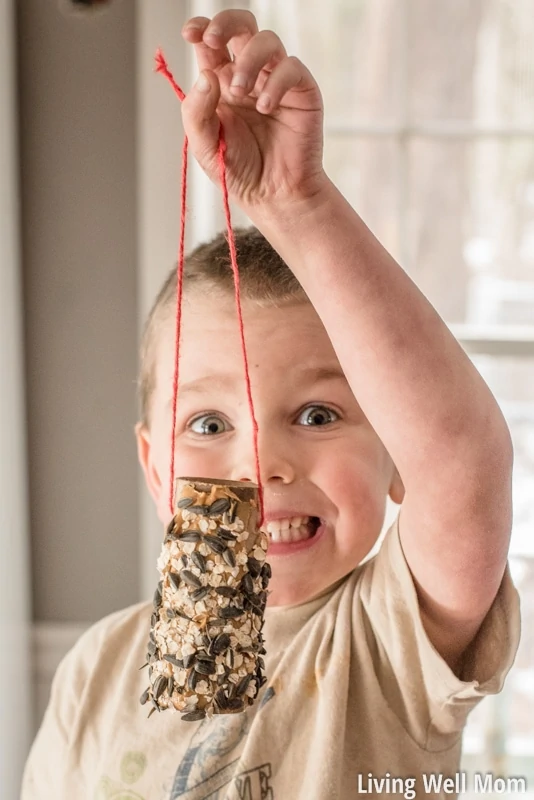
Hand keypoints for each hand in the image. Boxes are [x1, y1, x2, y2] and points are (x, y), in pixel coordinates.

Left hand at [181, 9, 326, 212]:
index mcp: (221, 83)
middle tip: (213, 39)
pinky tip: (266, 107)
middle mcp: (249, 76)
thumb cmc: (239, 171)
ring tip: (240, 92)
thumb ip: (197, 111)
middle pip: (242, 28)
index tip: (191, 33)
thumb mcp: (205, 145)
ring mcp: (276, 81)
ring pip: (266, 41)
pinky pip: (291, 68)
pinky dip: (276, 82)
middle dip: (226, 23)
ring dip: (248, 59)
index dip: (201, 29)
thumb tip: (206, 74)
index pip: (211, 43)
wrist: (273, 195)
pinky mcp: (302, 92)